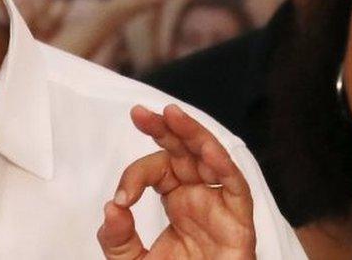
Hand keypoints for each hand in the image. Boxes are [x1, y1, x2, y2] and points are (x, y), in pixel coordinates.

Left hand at [97, 104, 255, 259]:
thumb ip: (116, 237)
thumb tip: (111, 208)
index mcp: (177, 201)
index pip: (157, 169)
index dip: (135, 175)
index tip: (122, 198)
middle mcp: (200, 198)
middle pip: (186, 151)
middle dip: (165, 128)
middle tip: (140, 113)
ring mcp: (221, 208)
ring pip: (213, 159)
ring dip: (194, 135)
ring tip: (171, 116)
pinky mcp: (240, 225)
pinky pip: (237, 189)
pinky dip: (224, 168)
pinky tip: (207, 151)